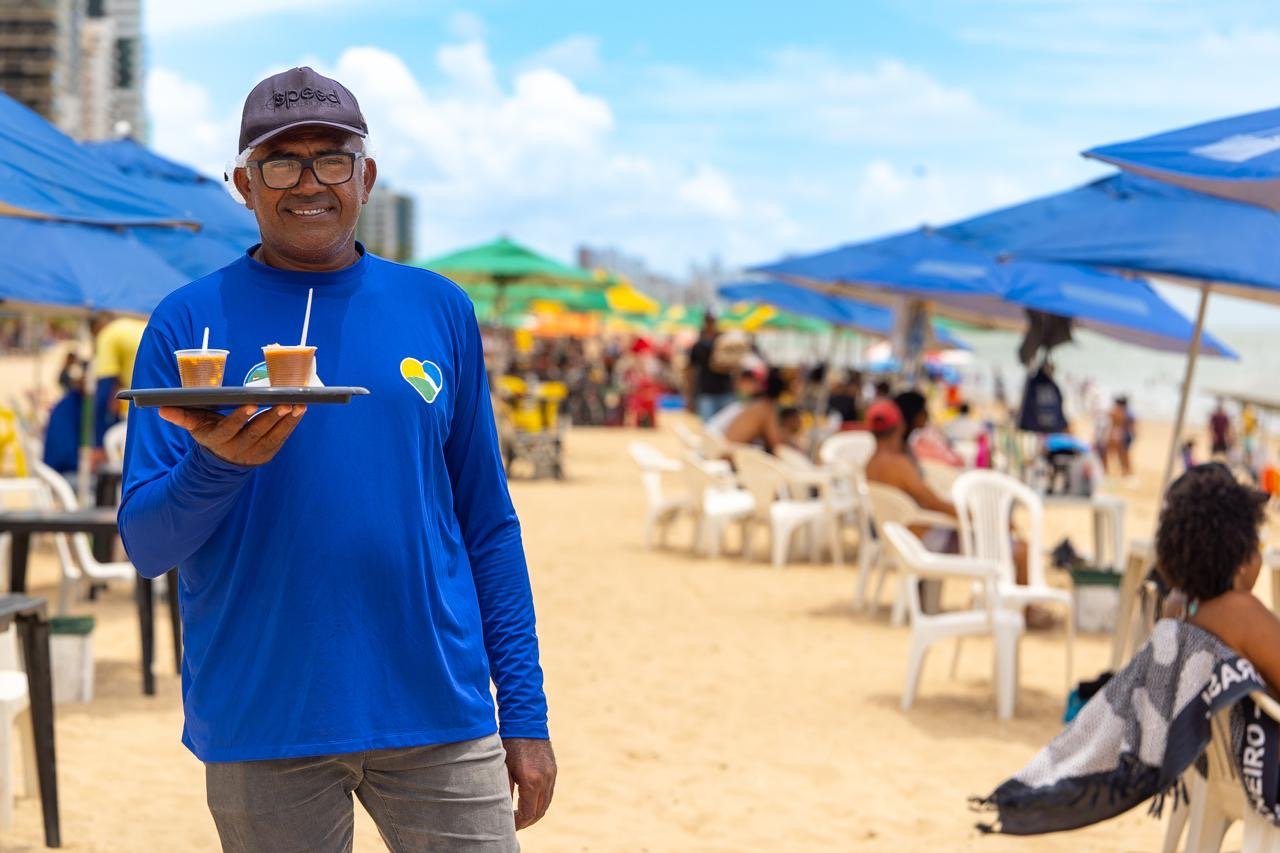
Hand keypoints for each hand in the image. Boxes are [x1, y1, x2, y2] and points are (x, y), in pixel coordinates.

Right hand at [158, 404, 305, 466]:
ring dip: (287, 420)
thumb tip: (161, 408)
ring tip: (299, 404)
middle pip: (256, 431)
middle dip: (272, 416)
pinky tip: (300, 411)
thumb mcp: (195, 425)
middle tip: (286, 401)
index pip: (230, 428)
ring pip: (272, 435)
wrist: (221, 461)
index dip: (241, 417)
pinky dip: (291, 425)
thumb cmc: (209, 433)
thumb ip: (181, 416)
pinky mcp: (267, 453)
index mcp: (218, 439)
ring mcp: (254, 453)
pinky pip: (282, 438)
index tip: (252, 403)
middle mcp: (237, 448)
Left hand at [503, 737, 555, 829]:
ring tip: (521, 815)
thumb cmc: (510, 744)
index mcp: (531, 780)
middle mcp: (545, 779)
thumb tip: (503, 809)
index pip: (528, 813)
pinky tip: (529, 800)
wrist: (525, 721)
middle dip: (527, 821)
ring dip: (535, 812)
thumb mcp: (504, 768)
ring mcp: (552, 774)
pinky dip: (541, 801)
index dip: (519, 822)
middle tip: (514, 824)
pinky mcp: (553, 769)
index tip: (509, 825)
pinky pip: (549, 792)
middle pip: (540, 811)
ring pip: (546, 803)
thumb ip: (505, 791)